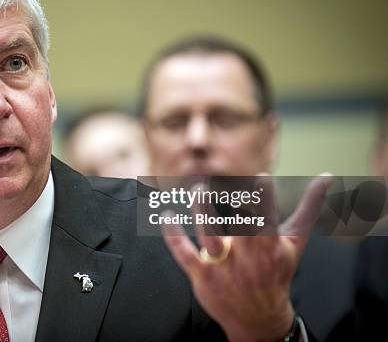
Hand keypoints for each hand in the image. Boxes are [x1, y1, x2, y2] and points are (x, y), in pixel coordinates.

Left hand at [161, 174, 331, 341]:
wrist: (259, 318)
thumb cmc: (277, 271)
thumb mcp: (294, 241)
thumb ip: (308, 207)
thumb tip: (327, 176)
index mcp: (270, 248)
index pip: (268, 222)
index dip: (265, 201)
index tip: (262, 178)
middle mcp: (247, 258)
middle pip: (240, 229)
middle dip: (235, 207)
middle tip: (228, 182)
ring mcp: (222, 267)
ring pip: (210, 238)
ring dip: (203, 214)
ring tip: (198, 190)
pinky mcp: (201, 275)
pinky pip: (185, 253)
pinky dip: (174, 235)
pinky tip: (167, 215)